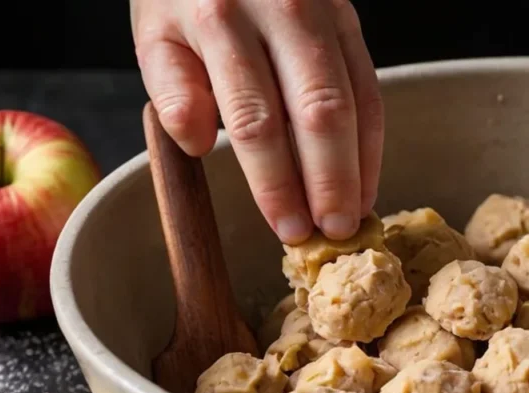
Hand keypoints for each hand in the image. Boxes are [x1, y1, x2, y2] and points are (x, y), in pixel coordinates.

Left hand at [131, 0, 382, 243]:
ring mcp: (322, 10)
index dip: (275, 181)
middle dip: (328, 181)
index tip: (286, 226)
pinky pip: (369, 81)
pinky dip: (373, 135)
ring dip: (359, 164)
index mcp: (220, 19)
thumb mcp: (155, 33)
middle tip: (331, 234)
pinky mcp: (347, 15)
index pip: (255, 118)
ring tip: (355, 214)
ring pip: (353, 98)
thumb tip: (199, 144)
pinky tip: (367, 173)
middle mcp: (279, 10)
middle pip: (316, 111)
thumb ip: (173, 89)